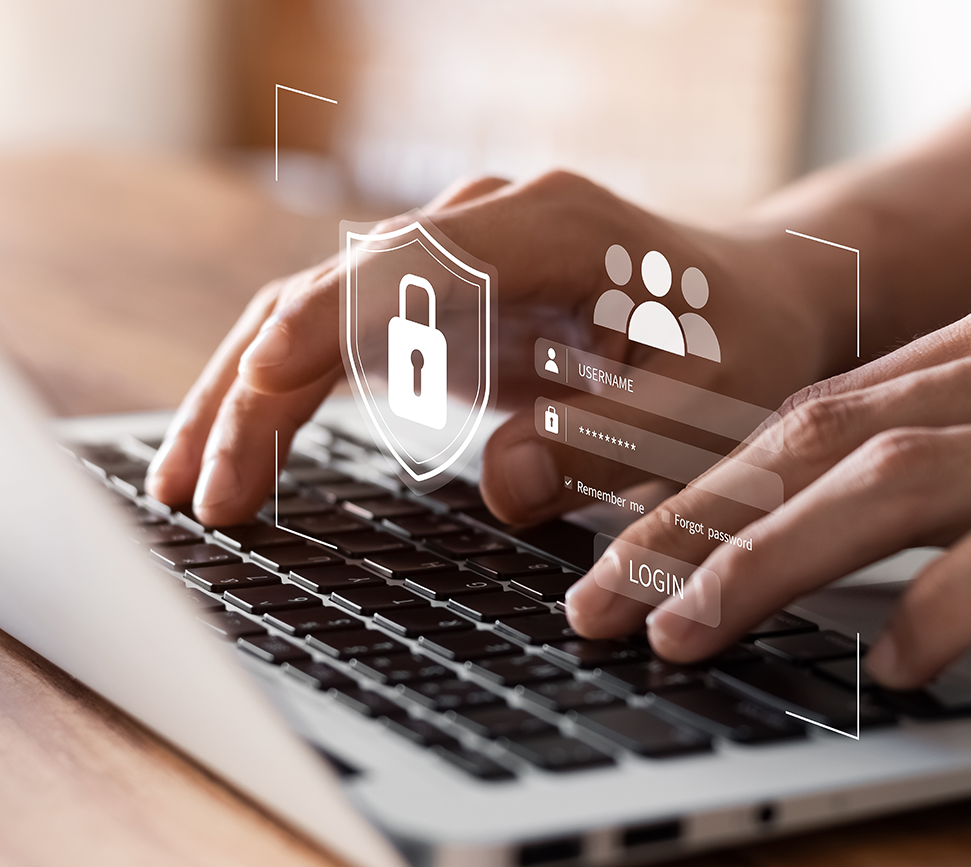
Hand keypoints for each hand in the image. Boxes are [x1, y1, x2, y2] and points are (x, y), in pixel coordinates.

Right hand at [146, 172, 840, 527]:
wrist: (746, 309)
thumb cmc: (737, 351)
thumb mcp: (704, 405)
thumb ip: (611, 441)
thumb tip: (498, 485)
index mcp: (546, 226)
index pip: (409, 264)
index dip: (327, 324)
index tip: (263, 388)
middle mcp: (480, 227)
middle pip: (332, 292)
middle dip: (258, 389)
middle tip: (205, 497)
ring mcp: (448, 261)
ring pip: (309, 318)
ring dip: (244, 399)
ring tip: (186, 491)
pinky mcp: (435, 306)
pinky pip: (334, 347)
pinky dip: (280, 402)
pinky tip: (239, 460)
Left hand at [566, 277, 970, 687]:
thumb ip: (945, 451)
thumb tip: (796, 518)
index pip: (821, 408)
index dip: (711, 482)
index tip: (631, 547)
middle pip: (828, 438)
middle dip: (701, 523)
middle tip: (610, 596)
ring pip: (895, 485)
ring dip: (772, 564)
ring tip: (692, 631)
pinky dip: (942, 612)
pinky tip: (898, 664)